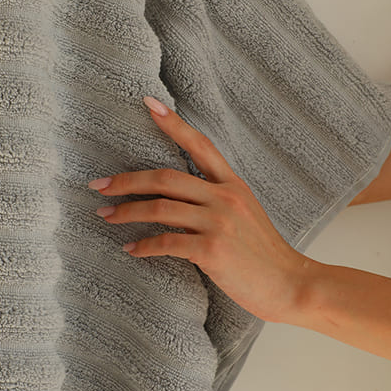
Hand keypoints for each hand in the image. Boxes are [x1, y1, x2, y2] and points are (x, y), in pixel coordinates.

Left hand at [87, 96, 309, 322]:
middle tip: (99, 186)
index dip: (173, 123)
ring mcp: (218, 222)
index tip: (148, 104)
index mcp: (233, 184)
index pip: (200, 144)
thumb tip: (176, 197)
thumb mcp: (245, 213)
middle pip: (165, 178)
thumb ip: (215, 199)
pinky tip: (130, 248)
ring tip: (105, 216)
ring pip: (159, 208)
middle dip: (126, 180)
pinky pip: (166, 242)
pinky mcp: (212, 250)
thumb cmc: (264, 254)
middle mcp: (225, 197)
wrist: (292, 286)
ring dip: (126, 212)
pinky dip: (142, 245)